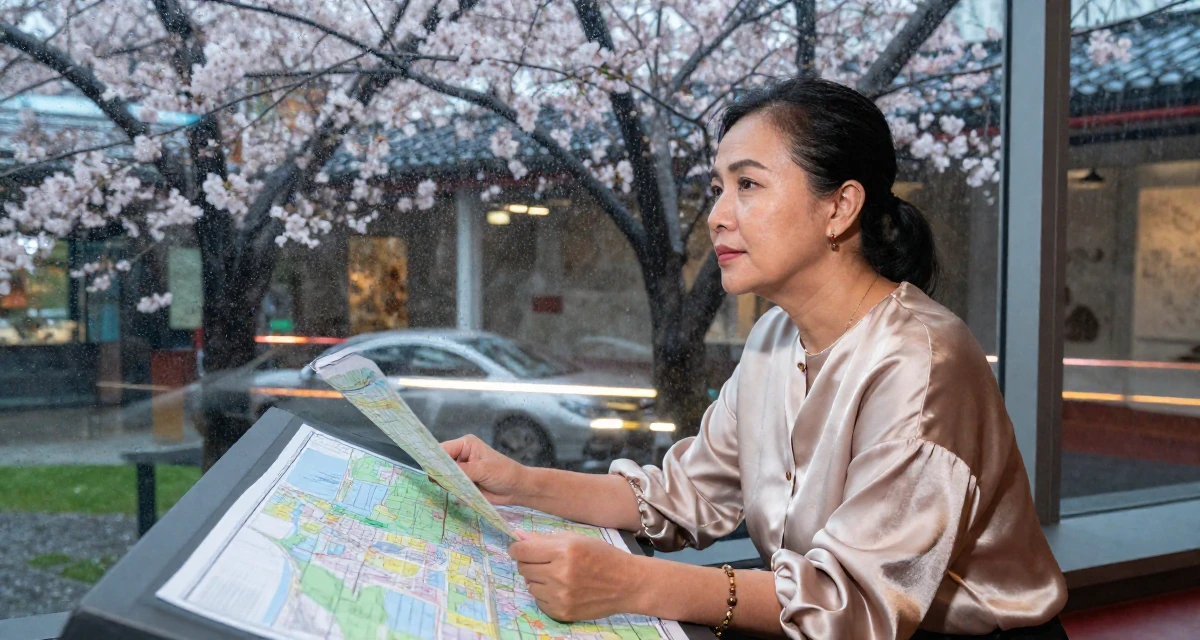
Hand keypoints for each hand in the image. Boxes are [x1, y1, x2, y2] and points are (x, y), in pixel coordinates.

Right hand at [440, 434, 527, 504]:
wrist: (517, 489)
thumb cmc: (504, 473)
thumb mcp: (483, 470)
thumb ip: (461, 470)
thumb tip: (440, 472)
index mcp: (465, 444)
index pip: (443, 449)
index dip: (433, 458)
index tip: (428, 470)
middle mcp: (461, 455)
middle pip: (440, 462)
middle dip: (438, 472)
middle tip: (436, 482)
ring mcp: (461, 469)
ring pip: (443, 475)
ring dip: (444, 482)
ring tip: (449, 488)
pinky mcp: (463, 482)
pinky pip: (450, 485)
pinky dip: (449, 489)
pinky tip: (452, 493)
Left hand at [508, 532, 637, 621]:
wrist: (626, 583)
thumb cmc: (602, 556)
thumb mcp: (576, 539)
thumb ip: (545, 539)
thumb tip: (518, 538)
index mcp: (564, 551)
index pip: (522, 551)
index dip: (517, 548)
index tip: (520, 548)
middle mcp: (560, 574)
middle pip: (523, 568)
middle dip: (529, 562)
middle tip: (545, 561)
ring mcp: (560, 596)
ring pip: (529, 585)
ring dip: (538, 579)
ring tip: (557, 575)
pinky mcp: (562, 612)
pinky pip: (539, 601)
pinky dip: (546, 594)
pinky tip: (562, 588)